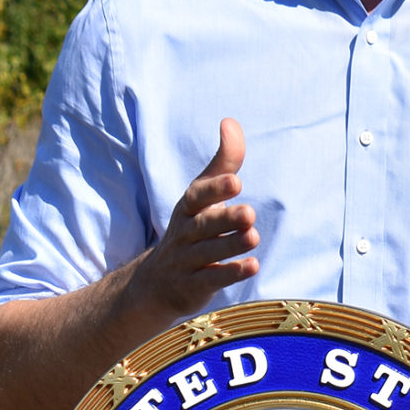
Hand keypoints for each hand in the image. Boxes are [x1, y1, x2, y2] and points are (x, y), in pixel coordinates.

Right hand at [125, 118, 258, 322]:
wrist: (156, 284)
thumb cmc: (190, 231)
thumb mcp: (202, 197)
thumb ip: (223, 163)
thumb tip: (230, 122)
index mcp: (188, 209)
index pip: (198, 196)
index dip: (215, 189)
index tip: (236, 180)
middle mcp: (185, 234)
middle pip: (204, 225)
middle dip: (225, 219)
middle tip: (249, 213)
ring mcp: (187, 262)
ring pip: (209, 252)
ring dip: (231, 244)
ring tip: (253, 236)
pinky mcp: (193, 287)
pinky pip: (211, 279)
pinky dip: (231, 273)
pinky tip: (252, 266)